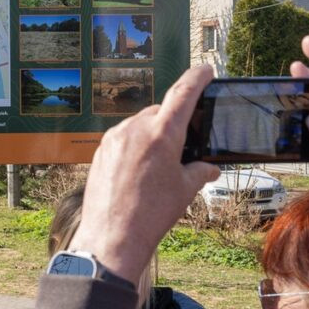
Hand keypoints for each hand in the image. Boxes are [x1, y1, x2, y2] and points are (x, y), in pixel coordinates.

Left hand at [69, 66, 219, 284]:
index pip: (183, 93)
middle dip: (172, 123)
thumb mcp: (184, 191)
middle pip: (159, 112)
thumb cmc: (151, 214)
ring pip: (139, 125)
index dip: (196, 78)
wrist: (112, 237)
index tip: (204, 70)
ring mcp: (114, 139)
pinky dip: (134, 148)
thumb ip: (199, 172)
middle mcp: (135, 129)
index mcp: (162, 133)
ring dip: (151, 136)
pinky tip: (138, 172)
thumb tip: (209, 168)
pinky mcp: (100, 151)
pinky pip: (122, 140)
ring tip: (158, 167)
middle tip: (182, 145)